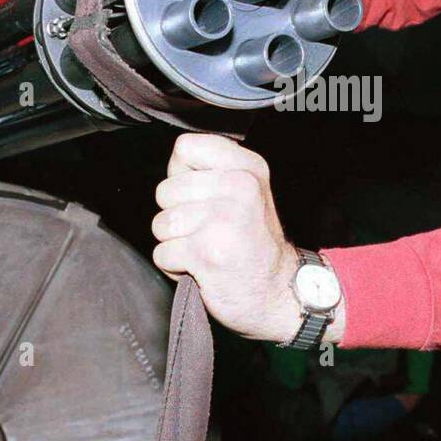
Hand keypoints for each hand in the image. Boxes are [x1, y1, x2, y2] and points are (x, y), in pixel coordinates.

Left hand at [151, 132, 304, 343]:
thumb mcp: (246, 192)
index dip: (181, 175)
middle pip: (166, 190)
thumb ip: (212, 170)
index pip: (185, 148)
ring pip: (161, 224)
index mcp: (248, 167)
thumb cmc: (253, 243)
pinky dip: (174, 267)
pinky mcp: (208, 252)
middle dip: (176, 216)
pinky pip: (162, 254)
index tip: (202, 197)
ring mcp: (225, 219)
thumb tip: (174, 165)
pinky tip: (202, 267)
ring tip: (204, 249)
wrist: (279, 292)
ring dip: (175, 244)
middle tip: (206, 231)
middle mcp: (241, 187)